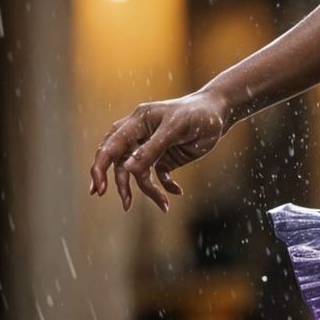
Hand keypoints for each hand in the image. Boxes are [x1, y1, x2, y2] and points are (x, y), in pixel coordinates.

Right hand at [89, 89, 231, 212]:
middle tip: (126, 205)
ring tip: (164, 205)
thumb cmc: (197, 114)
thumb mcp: (175, 129)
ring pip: (139, 173)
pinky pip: (158, 176)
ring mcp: (152, 148)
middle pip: (120, 163)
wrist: (220, 113)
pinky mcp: (165, 158)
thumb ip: (152, 148)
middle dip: (121, 184)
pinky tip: (177, 191)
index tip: (98, 189)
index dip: (100, 168)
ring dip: (149, 190)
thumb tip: (127, 169)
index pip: (110, 147)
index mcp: (136, 123)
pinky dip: (165, 186)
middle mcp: (139, 135)